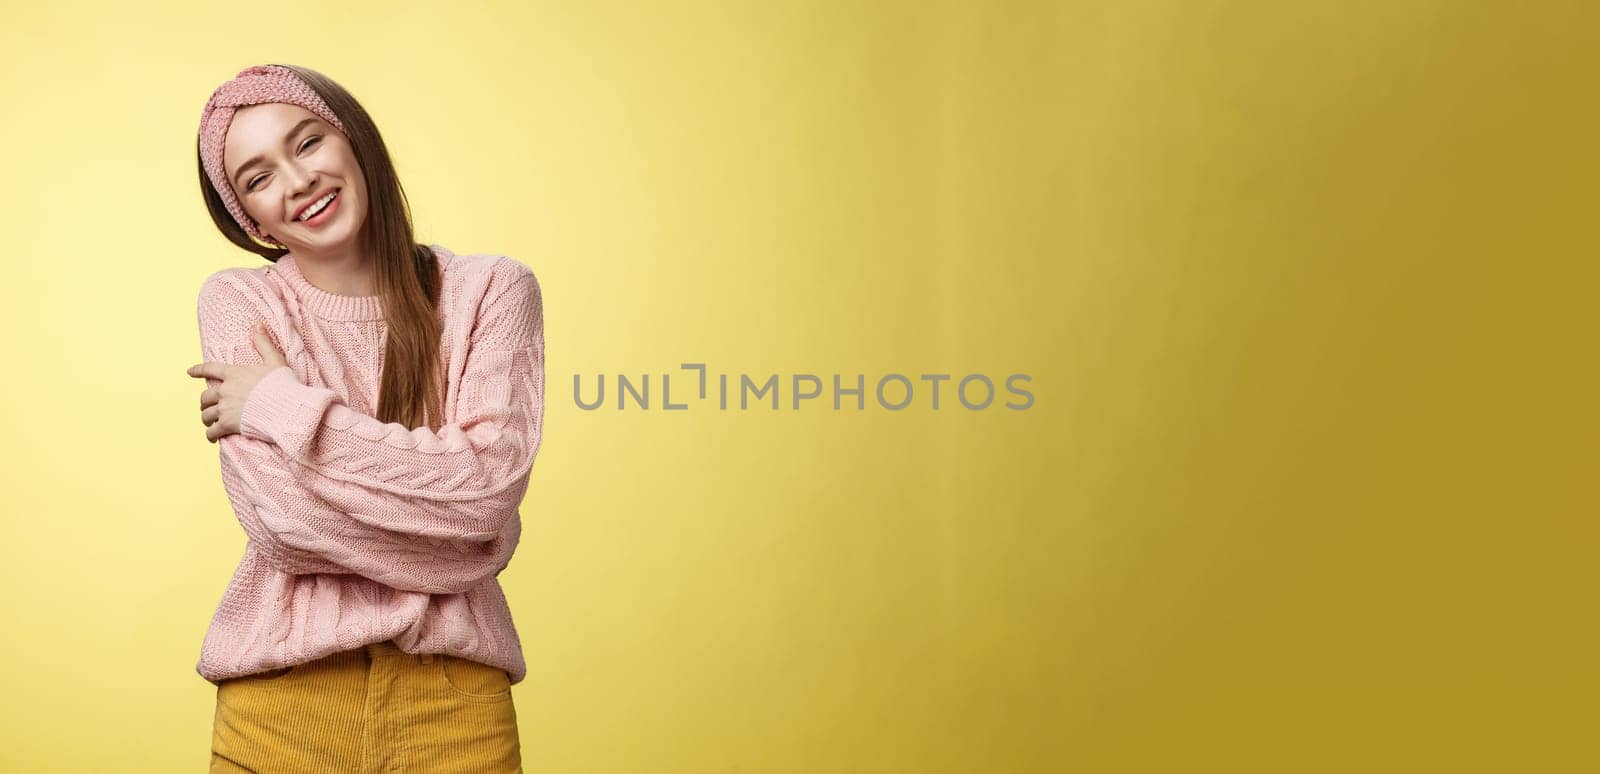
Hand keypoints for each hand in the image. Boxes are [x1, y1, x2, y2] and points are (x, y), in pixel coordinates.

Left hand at [186, 322, 289, 442]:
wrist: (286, 408)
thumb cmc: (283, 385)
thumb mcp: (275, 361)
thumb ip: (263, 343)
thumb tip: (257, 324)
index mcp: (234, 374)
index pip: (209, 369)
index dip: (198, 370)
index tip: (189, 372)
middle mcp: (225, 391)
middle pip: (204, 396)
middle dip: (205, 402)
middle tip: (208, 406)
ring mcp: (225, 408)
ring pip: (205, 414)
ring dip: (207, 418)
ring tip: (211, 423)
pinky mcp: (228, 425)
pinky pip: (211, 431)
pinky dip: (210, 435)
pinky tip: (213, 437)